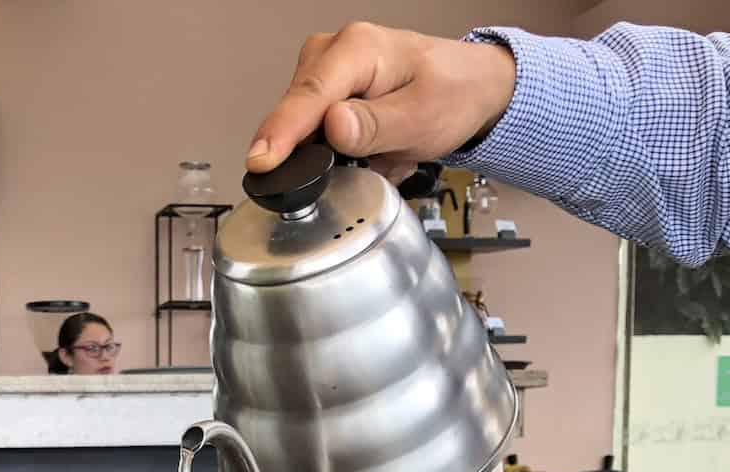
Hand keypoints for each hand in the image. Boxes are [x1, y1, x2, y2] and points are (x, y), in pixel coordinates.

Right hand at [246, 22, 516, 178]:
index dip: (282, 132)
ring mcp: (323, 74)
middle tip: (368, 163)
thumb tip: (333, 127)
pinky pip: (314, 134)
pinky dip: (340, 152)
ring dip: (336, 155)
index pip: (309, 95)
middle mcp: (331, 52)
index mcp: (357, 48)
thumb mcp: (422, 116)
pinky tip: (372, 148)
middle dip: (317, 154)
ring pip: (303, 130)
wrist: (468, 88)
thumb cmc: (451, 93)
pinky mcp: (323, 95)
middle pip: (297, 115)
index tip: (261, 161)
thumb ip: (376, 125)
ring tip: (380, 152)